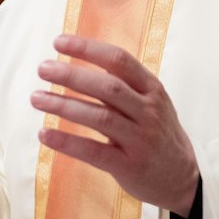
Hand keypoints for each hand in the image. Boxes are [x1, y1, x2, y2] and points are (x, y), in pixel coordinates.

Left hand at [31, 35, 198, 215]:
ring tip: (36, 98)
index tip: (58, 42)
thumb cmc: (158, 133)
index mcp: (152, 89)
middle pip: (107, 87)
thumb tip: (83, 57)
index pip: (119, 60)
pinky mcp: (129, 166)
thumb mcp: (151, 101)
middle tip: (42, 68)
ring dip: (64, 106)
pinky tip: (44, 135)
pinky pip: (93, 152)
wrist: (182, 177)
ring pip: (99, 117)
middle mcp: (148, 111)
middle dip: (72, 75)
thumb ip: (124, 82)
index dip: (87, 48)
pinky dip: (67, 142)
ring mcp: (140, 139)